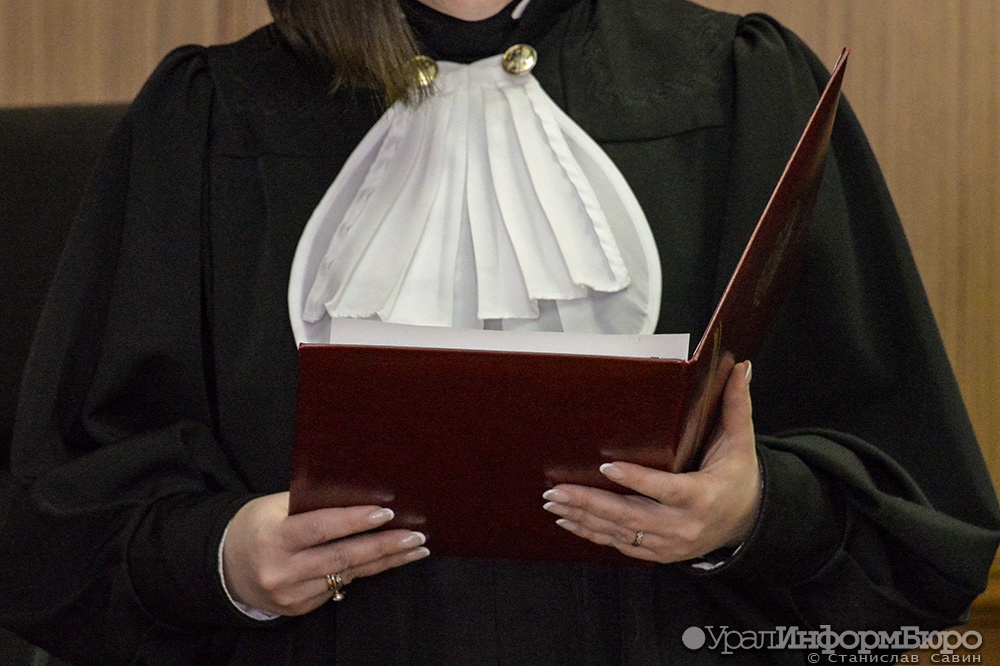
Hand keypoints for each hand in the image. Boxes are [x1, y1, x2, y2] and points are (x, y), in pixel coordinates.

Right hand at [222, 492, 428, 615]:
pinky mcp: (300, 608)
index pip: (320, 528)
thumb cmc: (257, 527)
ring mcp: (292, 594)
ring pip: (348, 574)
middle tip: (416, 536)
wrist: (225, 568)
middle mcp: (282, 570)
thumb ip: (311, 502)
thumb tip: (360, 492)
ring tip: (415, 548)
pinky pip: (340, 586)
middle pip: (342, 557)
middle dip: (384, 546)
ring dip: (386, 561)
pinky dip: (365, 571)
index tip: (386, 513)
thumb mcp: (275, 507)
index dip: (354, 521)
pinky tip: (388, 560)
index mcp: (274, 537)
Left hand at [541, 361, 760, 562]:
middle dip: (590, 503)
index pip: (666, 489)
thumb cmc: (738, 476)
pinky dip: (591, 533)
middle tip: (557, 490)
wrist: (747, 521)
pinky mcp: (657, 553)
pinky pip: (619, 545)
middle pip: (630, 516)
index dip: (637, 480)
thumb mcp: (740, 443)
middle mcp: (682, 527)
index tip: (607, 466)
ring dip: (583, 518)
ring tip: (552, 502)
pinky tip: (567, 520)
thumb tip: (740, 368)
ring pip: (619, 532)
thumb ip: (736, 406)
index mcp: (701, 497)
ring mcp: (668, 545)